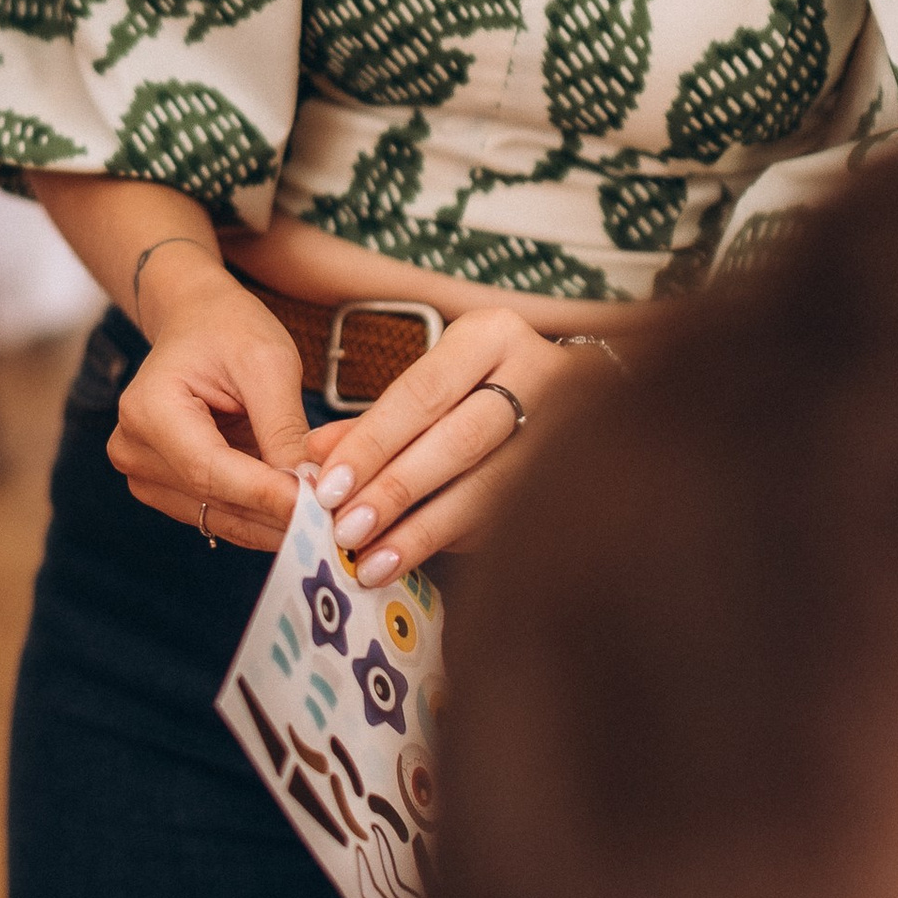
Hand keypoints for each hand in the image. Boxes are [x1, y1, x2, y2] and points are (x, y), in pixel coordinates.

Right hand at [106, 249, 313, 549]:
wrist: (197, 321)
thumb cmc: (229, 329)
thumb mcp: (268, 363)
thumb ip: (284, 428)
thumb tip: (312, 490)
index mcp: (150, 410)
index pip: (212, 471)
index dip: (269, 496)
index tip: (322, 510)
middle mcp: (134, 449)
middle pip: (216, 502)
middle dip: (280, 515)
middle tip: (338, 523)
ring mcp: (143, 473)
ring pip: (220, 518)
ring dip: (274, 522)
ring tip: (326, 519)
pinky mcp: (162, 488)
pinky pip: (218, 514)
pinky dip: (261, 515)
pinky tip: (298, 510)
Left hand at [300, 309, 621, 573]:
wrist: (584, 392)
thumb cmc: (482, 385)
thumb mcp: (433, 379)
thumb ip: (376, 419)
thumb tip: (314, 456)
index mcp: (493, 336)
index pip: (423, 393)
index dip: (372, 443)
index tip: (329, 486)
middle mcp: (540, 375)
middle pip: (459, 440)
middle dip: (396, 489)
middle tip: (346, 530)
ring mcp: (569, 429)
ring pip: (489, 488)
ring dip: (424, 530)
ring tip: (373, 562)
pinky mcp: (576, 477)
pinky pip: (507, 516)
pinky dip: (454, 540)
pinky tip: (413, 559)